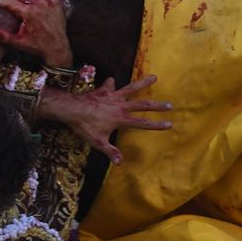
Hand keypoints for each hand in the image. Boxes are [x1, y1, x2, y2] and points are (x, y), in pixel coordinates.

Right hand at [0, 0, 72, 66]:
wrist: (57, 47)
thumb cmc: (38, 46)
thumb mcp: (19, 42)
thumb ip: (3, 37)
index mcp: (28, 13)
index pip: (9, 2)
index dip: (1, 3)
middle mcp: (38, 4)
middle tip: (6, 5)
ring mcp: (48, 2)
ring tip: (16, 1)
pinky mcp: (55, 2)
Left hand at [37, 73, 171, 163]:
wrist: (71, 109)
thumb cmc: (85, 126)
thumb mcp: (98, 142)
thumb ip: (110, 152)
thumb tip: (120, 163)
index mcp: (121, 119)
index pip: (142, 123)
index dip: (156, 124)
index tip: (170, 124)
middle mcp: (120, 106)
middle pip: (142, 104)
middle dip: (157, 105)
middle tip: (170, 104)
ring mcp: (112, 96)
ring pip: (131, 88)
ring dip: (143, 82)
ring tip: (154, 76)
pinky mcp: (103, 90)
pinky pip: (109, 86)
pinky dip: (110, 84)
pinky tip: (112, 80)